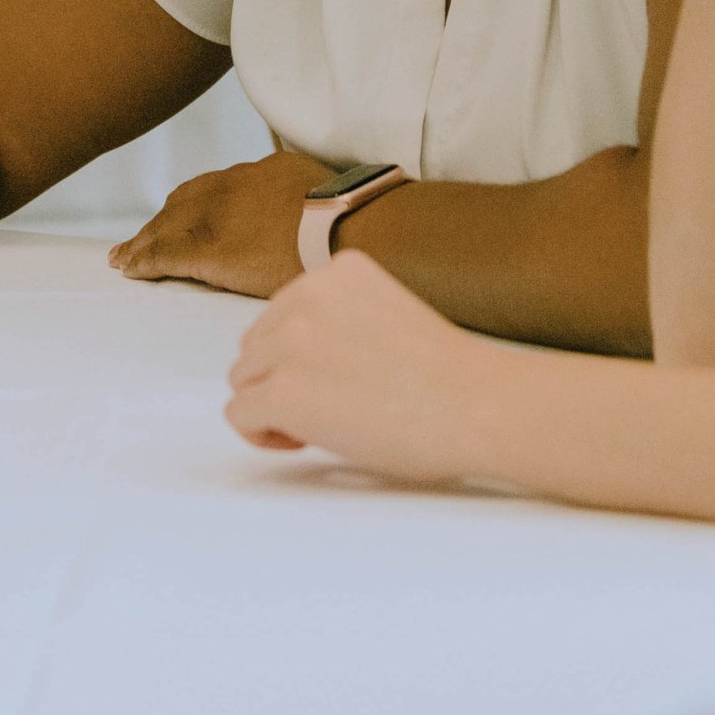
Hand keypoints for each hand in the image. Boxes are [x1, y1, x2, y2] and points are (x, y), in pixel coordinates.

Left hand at [107, 150, 334, 296]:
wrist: (347, 227)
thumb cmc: (351, 219)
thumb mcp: (326, 193)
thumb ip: (306, 202)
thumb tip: (314, 219)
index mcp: (260, 174)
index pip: (214, 187)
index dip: (191, 204)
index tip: (179, 216)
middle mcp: (232, 187)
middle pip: (182, 203)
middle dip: (160, 221)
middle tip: (140, 238)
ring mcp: (217, 217)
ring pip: (167, 227)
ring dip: (143, 242)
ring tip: (125, 257)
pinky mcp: (209, 250)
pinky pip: (165, 255)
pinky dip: (144, 261)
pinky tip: (131, 269)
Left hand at [226, 252, 499, 481]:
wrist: (475, 406)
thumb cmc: (447, 376)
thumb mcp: (386, 313)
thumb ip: (340, 318)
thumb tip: (304, 358)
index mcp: (336, 273)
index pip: (283, 313)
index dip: (301, 356)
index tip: (335, 380)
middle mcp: (306, 296)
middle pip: (257, 345)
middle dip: (281, 378)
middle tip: (331, 407)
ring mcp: (290, 342)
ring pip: (243, 378)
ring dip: (272, 405)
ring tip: (322, 424)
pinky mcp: (282, 390)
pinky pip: (239, 415)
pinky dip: (261, 434)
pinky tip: (302, 441)